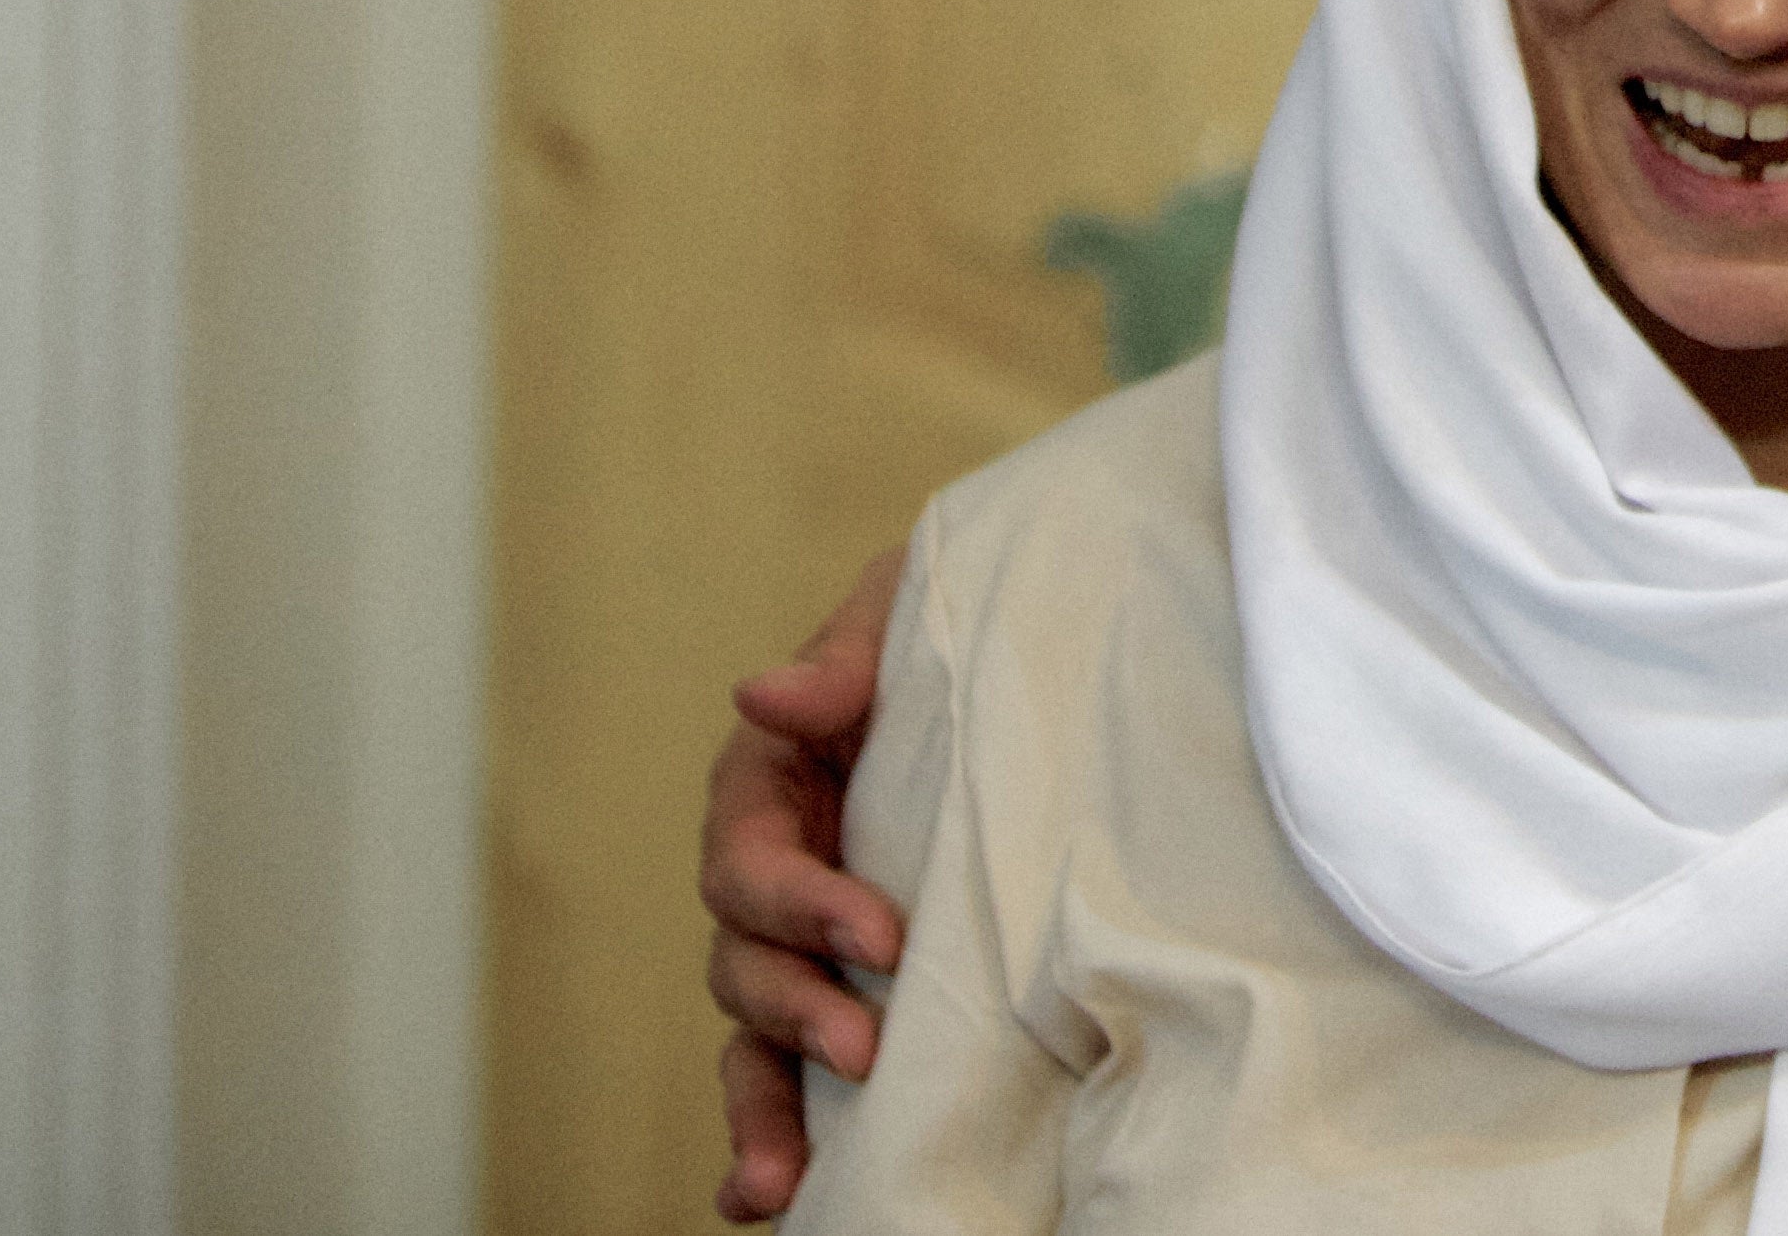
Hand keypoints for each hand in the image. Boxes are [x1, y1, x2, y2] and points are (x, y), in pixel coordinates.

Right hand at [701, 541, 906, 1219]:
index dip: (804, 901)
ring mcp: (808, 940)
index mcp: (773, 786)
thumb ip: (844, 662)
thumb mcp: (910, 609)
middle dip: (798, 1010)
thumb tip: (762, 692)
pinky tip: (777, 1200)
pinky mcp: (853, 985)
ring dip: (763, 1109)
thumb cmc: (969, 618)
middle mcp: (777, 872)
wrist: (1042, 640)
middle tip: (867, 1044)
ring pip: (756, 1037)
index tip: (882, 932)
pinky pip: (794, 1070)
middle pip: (745, 961)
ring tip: (777, 1184)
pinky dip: (777, 1134)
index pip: (754, 859)